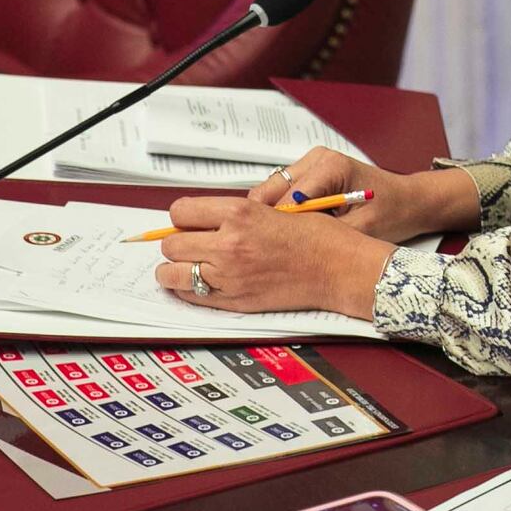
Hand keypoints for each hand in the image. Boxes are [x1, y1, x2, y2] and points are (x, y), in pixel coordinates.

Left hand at [153, 196, 395, 319]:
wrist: (339, 268)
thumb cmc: (316, 236)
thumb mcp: (272, 209)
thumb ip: (235, 214)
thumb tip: (202, 220)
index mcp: (239, 213)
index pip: (180, 212)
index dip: (183, 217)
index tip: (189, 222)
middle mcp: (229, 244)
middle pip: (171, 244)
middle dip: (177, 243)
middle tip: (190, 245)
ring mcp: (230, 276)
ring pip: (172, 274)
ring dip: (174, 270)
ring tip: (187, 267)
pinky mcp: (236, 301)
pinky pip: (191, 296)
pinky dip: (188, 290)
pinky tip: (199, 283)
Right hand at [246, 147, 479, 243]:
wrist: (409, 201)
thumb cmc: (393, 213)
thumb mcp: (361, 230)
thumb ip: (325, 236)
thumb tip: (292, 249)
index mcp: (330, 166)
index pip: (288, 198)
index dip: (278, 226)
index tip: (271, 251)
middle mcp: (317, 158)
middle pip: (272, 190)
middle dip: (270, 221)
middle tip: (272, 250)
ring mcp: (311, 163)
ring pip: (273, 192)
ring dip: (275, 217)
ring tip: (285, 242)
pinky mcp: (309, 173)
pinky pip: (283, 194)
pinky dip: (284, 213)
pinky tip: (295, 232)